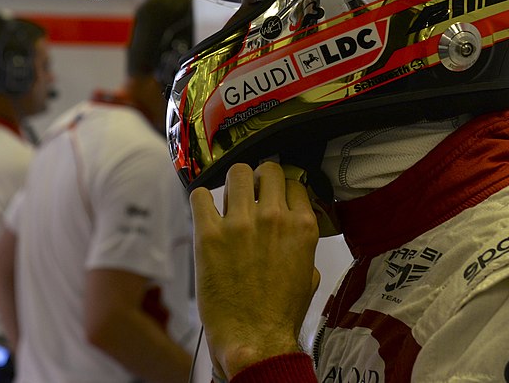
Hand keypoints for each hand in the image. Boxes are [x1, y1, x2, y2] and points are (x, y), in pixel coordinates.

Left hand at [191, 161, 320, 378]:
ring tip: (229, 202)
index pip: (293, 182)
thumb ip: (303, 246)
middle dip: (259, 179)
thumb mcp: (308, 276)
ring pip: (236, 173)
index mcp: (301, 227)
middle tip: (251, 193)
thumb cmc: (280, 315)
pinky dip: (202, 201)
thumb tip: (294, 231)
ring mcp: (240, 224)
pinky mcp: (209, 234)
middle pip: (267, 169)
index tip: (273, 195)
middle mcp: (273, 218)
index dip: (281, 188)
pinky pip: (200, 196)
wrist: (253, 339)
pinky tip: (206, 214)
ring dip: (233, 185)